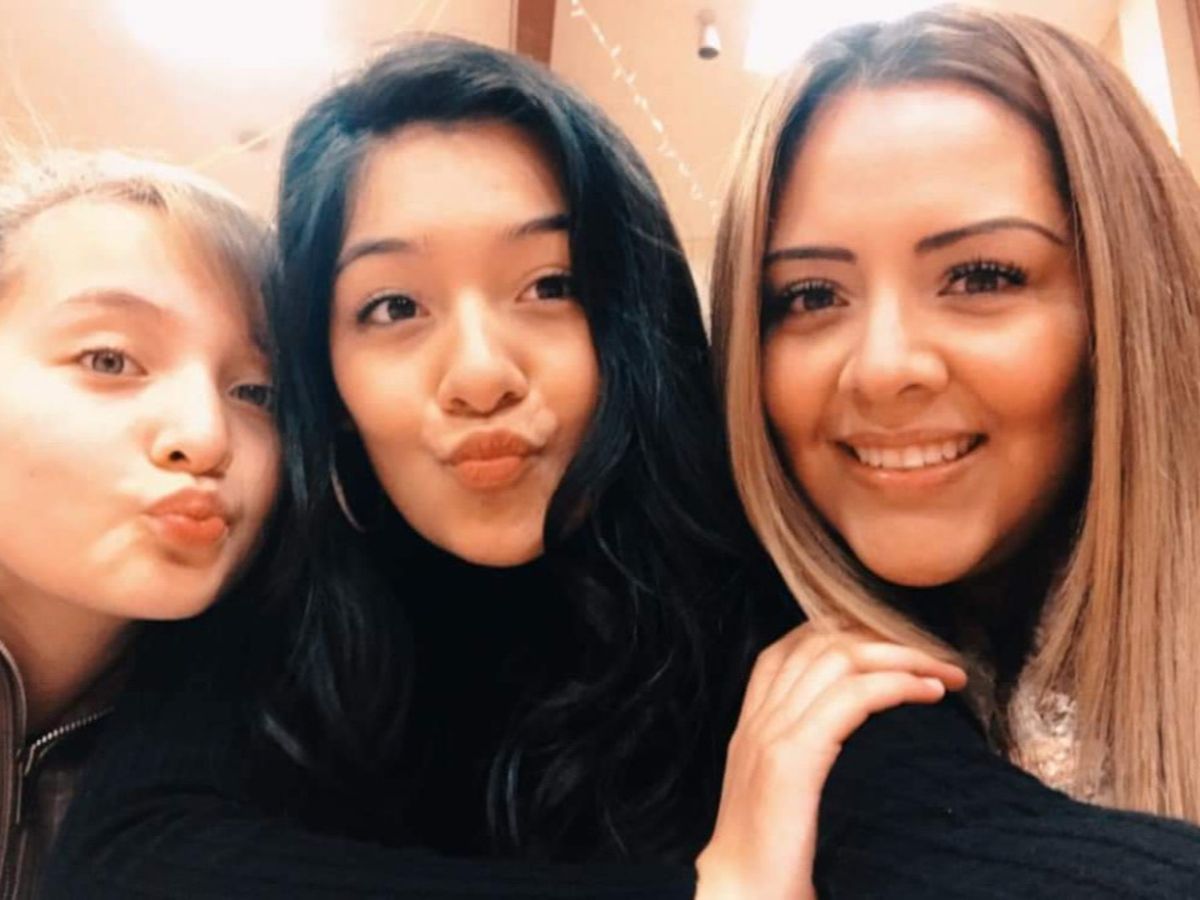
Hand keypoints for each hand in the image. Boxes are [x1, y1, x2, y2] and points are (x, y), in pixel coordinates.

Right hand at [695, 623, 966, 899]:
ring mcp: (772, 735)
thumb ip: (805, 762)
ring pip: (838, 659)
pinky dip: (896, 685)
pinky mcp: (791, 759)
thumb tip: (865, 744)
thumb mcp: (782, 800)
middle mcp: (759, 720)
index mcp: (752, 726)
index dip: (844, 633)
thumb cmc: (773, 865)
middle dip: (884, 639)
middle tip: (936, 659)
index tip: (894, 649)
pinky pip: (852, 698)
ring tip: (944, 674)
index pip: (791, 647)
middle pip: (820, 641)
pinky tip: (928, 693)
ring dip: (901, 656)